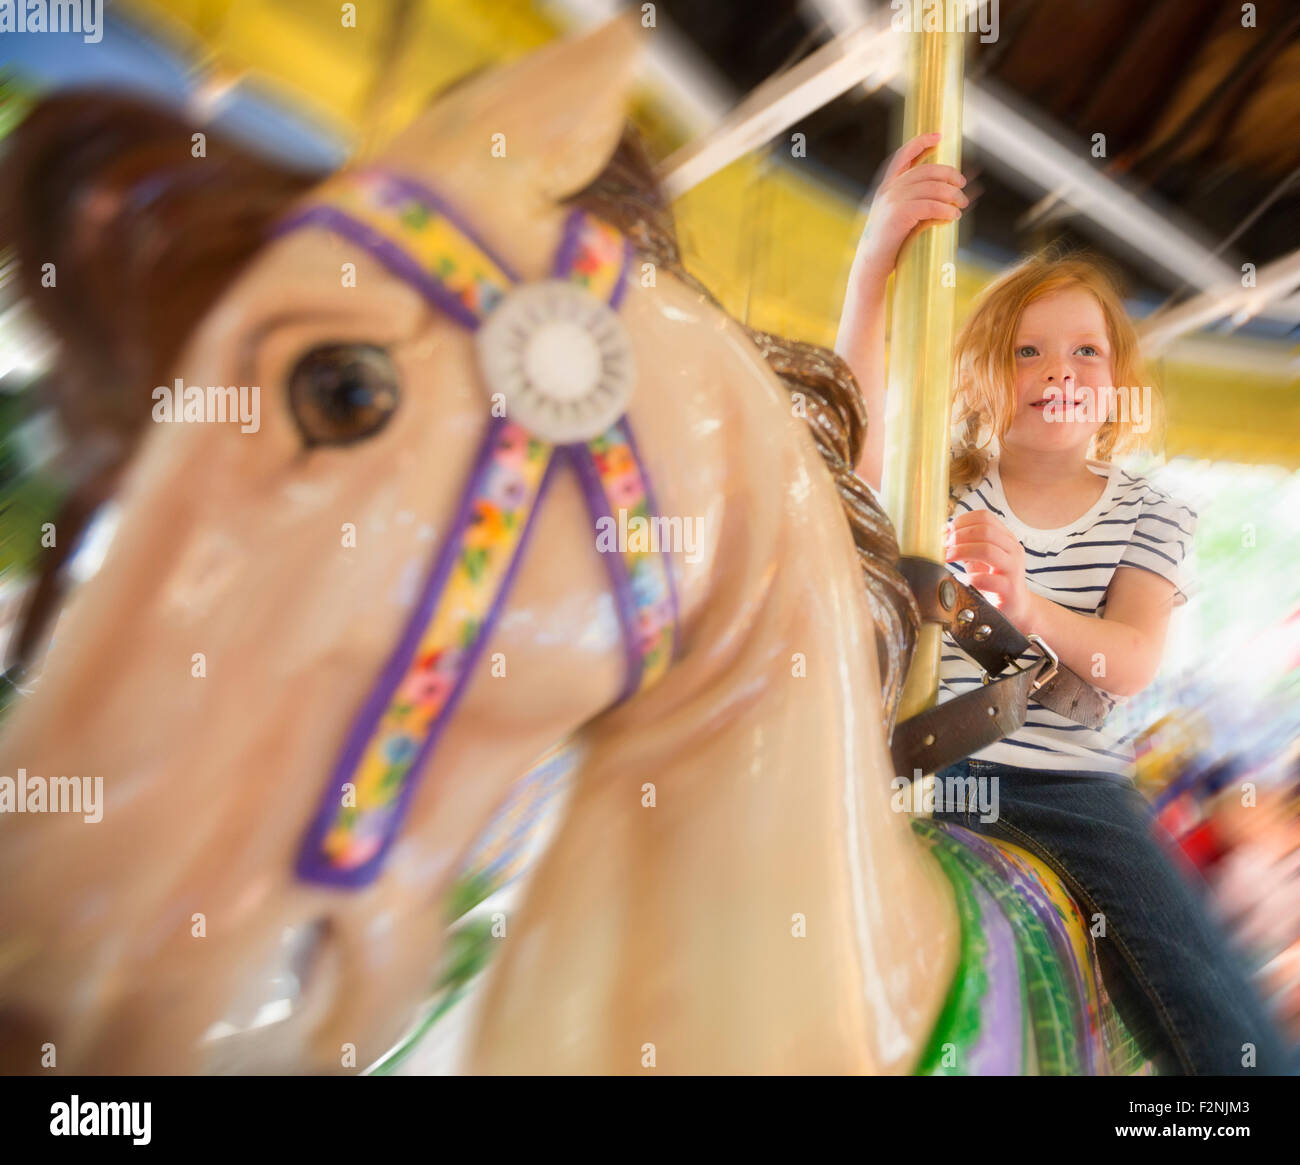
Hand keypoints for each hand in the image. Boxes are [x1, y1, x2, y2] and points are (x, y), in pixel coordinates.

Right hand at [853, 132, 967, 283]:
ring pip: (932, 187)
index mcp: (887, 185)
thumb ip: (920, 201)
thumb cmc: (890, 242)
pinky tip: (953, 216)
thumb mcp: (903, 216)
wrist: (872, 263)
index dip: (921, 142)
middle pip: (927, 170)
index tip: (939, 136)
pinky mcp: (899, 214)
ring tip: (962, 204)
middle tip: (962, 186)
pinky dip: (946, 210)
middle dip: (949, 175)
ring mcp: (892, 200)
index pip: (904, 155)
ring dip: (952, 195)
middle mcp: (889, 188)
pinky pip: (930, 205)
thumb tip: (951, 195)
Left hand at [945, 511, 1033, 629]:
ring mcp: (1013, 569)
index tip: (945, 532)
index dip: (961, 521)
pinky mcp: (1009, 589)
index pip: (985, 517)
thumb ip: (966, 544)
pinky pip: (987, 579)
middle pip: (985, 530)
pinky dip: (969, 578)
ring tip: (947, 558)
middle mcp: (1013, 550)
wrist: (1015, 607)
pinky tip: (960, 580)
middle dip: (959, 536)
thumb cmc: (993, 580)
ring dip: (961, 551)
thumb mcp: (980, 557)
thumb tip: (943, 531)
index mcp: (1006, 538)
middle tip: (944, 546)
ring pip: (987, 550)